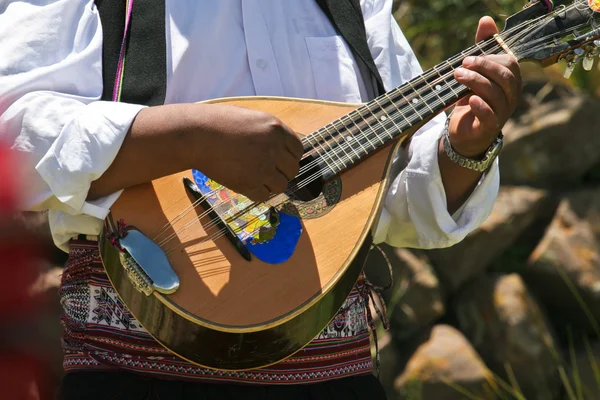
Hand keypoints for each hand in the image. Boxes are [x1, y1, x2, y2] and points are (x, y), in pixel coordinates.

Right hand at [196, 104, 302, 201]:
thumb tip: (285, 149)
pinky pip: (264, 196)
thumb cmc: (220, 123)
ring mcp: (263, 168)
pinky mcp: (249, 184)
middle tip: (267, 170)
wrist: (198, 135)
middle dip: (282, 171)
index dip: (290, 156)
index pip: (298, 150)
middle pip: (293, 169)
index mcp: (277, 129)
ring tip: (256, 177)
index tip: (281, 159)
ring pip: (281, 185)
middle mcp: (274, 149)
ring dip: (271, 184)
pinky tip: (247, 184)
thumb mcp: (253, 118)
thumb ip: (271, 133)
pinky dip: (258, 193)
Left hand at [449, 16, 521, 156]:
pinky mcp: (489, 128)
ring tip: (457, 77)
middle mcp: (511, 96)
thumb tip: (486, 20)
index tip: (467, 58)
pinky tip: (470, 100)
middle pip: (506, 77)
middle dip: (483, 67)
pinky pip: (491, 117)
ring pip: (497, 94)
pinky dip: (481, 107)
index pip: (509, 63)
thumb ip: (482, 48)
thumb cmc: (472, 99)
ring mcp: (502, 113)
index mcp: (510, 81)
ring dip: (476, 83)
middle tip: (461, 65)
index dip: (490, 58)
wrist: (463, 132)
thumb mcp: (475, 72)